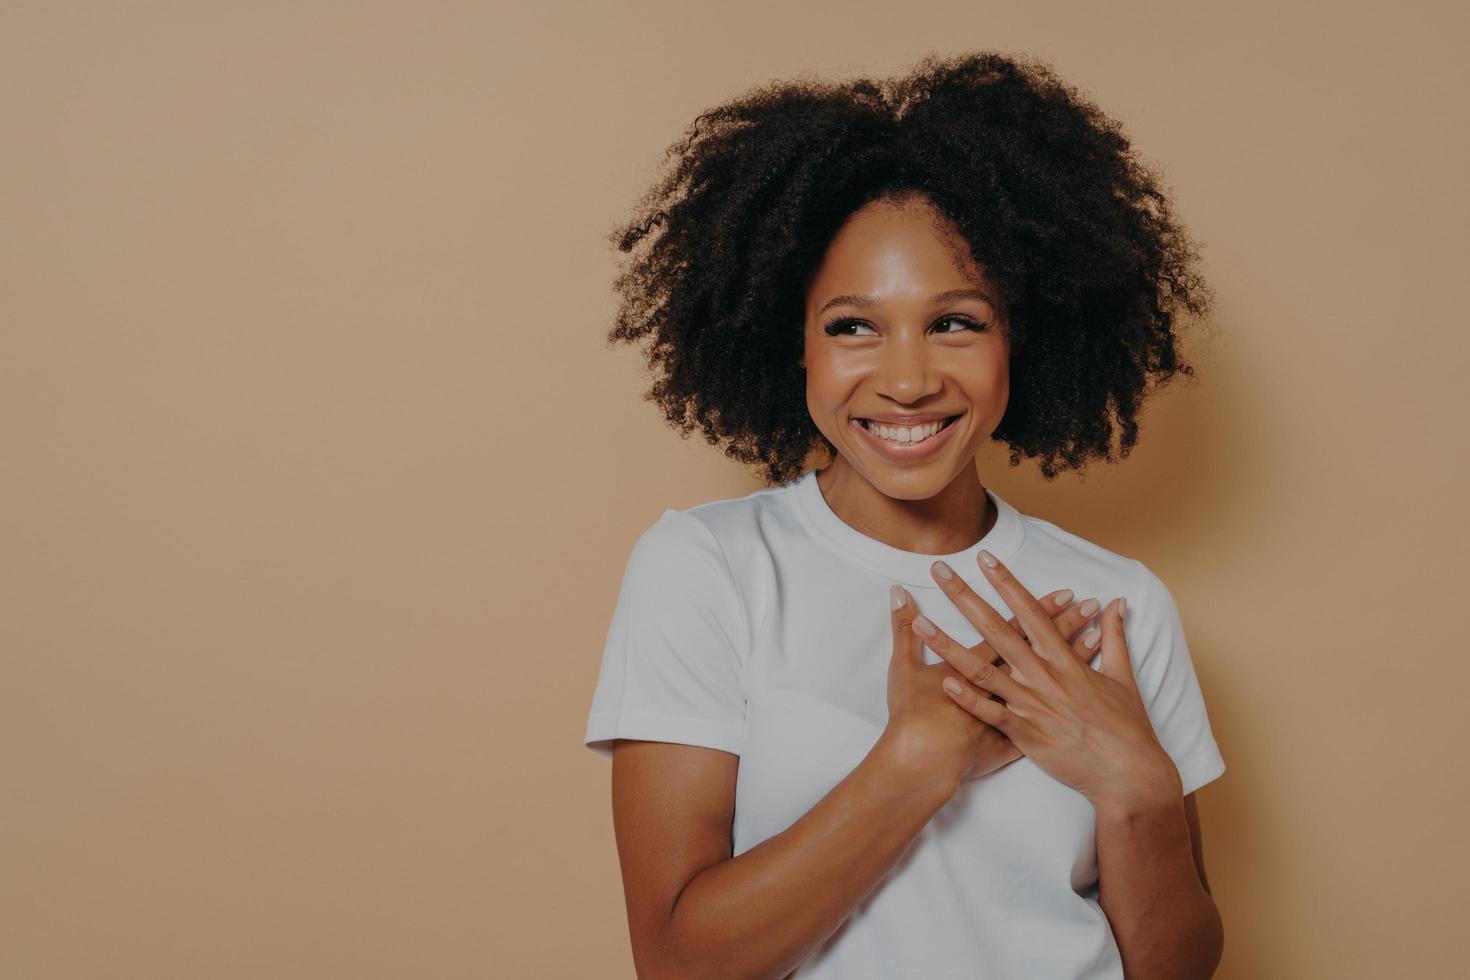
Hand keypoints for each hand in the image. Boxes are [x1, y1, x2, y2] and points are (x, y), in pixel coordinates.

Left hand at [913, 549, 1179, 807]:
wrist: (1129, 774)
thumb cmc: (1127, 726)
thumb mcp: (1123, 676)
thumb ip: (1114, 636)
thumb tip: (1115, 603)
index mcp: (1065, 660)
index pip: (1030, 611)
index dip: (1006, 582)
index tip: (983, 558)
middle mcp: (1044, 676)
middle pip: (997, 629)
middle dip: (965, 597)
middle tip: (939, 572)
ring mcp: (1032, 704)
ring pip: (982, 670)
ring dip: (948, 645)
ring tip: (919, 623)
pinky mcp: (1024, 734)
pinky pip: (990, 713)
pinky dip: (966, 698)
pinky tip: (942, 682)